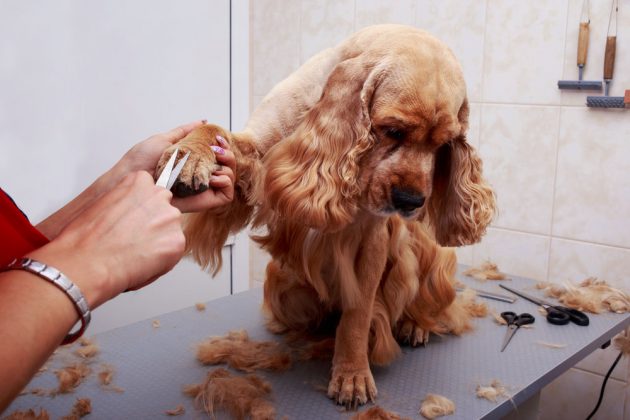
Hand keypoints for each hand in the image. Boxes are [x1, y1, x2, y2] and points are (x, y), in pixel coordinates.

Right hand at [33, 171, 185, 306]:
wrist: (87, 262)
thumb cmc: (86, 238)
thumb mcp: (104, 202)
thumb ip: (126, 202)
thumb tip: (134, 213)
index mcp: (140, 181)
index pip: (152, 193)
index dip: (142, 211)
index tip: (133, 221)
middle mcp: (159, 196)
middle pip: (165, 211)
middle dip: (153, 225)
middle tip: (134, 240)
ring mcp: (170, 219)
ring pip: (170, 232)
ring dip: (158, 242)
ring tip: (135, 253)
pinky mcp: (176, 242)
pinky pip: (173, 252)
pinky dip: (161, 261)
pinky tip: (141, 263)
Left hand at [113, 121, 235, 212]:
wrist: (133, 178)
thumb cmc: (141, 161)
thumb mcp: (165, 139)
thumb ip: (185, 131)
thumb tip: (203, 122)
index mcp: (193, 163)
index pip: (217, 156)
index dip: (224, 147)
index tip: (219, 139)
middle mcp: (200, 176)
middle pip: (228, 166)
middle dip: (229, 155)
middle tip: (217, 150)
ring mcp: (203, 190)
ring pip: (229, 178)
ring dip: (228, 167)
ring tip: (214, 163)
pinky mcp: (205, 201)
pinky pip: (226, 195)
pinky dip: (226, 182)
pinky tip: (213, 177)